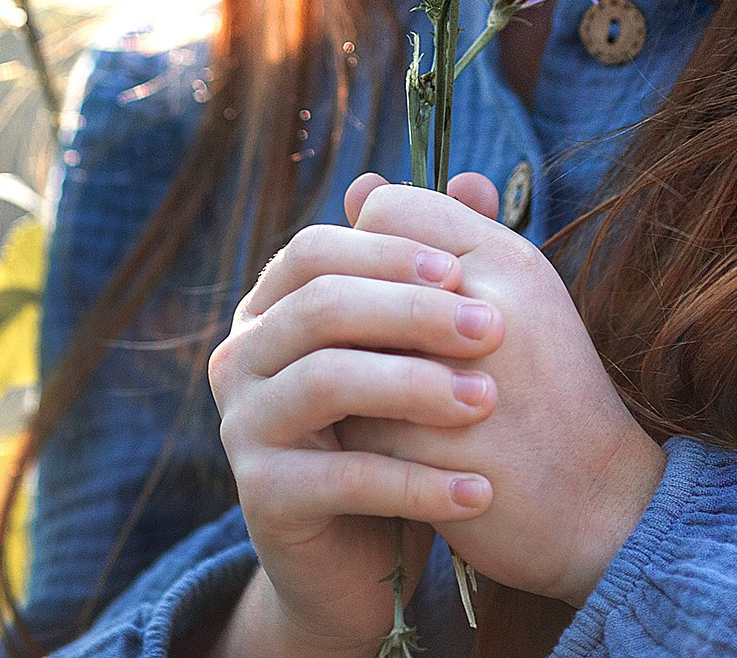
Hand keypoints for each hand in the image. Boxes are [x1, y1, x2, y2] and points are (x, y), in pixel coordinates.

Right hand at [207, 174, 507, 655]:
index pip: (317, 250)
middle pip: (321, 307)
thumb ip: (441, 264)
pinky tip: (478, 491)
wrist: (366, 557)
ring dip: (417, 388)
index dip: (388, 252)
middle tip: (494, 330)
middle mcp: (242, 356)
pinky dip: (417, 482)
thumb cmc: (396, 430)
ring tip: (487, 402)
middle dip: (413, 312)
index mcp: (273, 306)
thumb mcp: (418, 345)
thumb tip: (472, 179)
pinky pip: (341, 478)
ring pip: (327, 382)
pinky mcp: (261, 498)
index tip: (463, 269)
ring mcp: (243, 426)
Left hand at [337, 173, 668, 608]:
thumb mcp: (515, 292)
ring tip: (393, 402)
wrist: (600, 503)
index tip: (401, 292)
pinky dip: (361, 436)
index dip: (378, 250)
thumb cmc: (547, 388)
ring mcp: (460, 378)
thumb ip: (444, 235)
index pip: (388, 209)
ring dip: (353, 376)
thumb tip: (361, 184)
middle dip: (357, 316)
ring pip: (344, 349)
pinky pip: (351, 421)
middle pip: (356, 274)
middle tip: (383, 351)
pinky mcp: (430, 449)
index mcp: (509, 259)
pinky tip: (396, 448)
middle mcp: (488, 306)